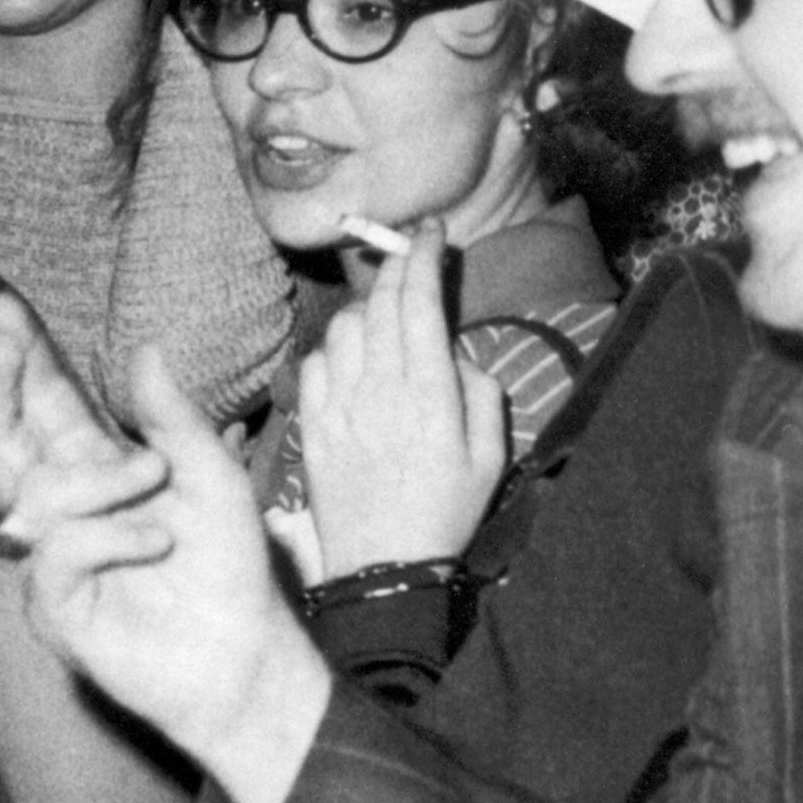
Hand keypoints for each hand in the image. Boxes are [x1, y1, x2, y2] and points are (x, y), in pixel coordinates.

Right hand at [0, 311, 330, 802]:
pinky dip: (111, 537)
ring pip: (35, 491)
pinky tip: (156, 543)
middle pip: (2, 438)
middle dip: (0, 383)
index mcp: (97, 472)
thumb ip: (173, 419)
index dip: (22, 361)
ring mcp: (51, 559)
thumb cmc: (229, 570)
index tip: (5, 310)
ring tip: (155, 481)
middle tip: (6, 337)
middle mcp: (64, 511)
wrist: (243, 654)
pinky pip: (59, 550)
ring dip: (99, 478)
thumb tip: (144, 349)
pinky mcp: (53, 607)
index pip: (43, 408)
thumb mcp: (213, 477)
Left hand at [292, 221, 507, 573]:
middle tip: (410, 255)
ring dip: (364, 307)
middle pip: (379, 305)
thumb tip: (454, 350)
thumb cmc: (448, 511)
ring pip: (342, 327)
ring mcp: (339, 408)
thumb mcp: (491, 454)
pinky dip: (333, 347)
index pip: (419, 305)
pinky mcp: (311, 426)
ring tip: (384, 311)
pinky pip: (314, 363)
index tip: (431, 234)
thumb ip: (481, 390)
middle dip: (395, 269)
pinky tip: (351, 356)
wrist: (386, 568)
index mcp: (430, 395)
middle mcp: (380, 392)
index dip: (423, 259)